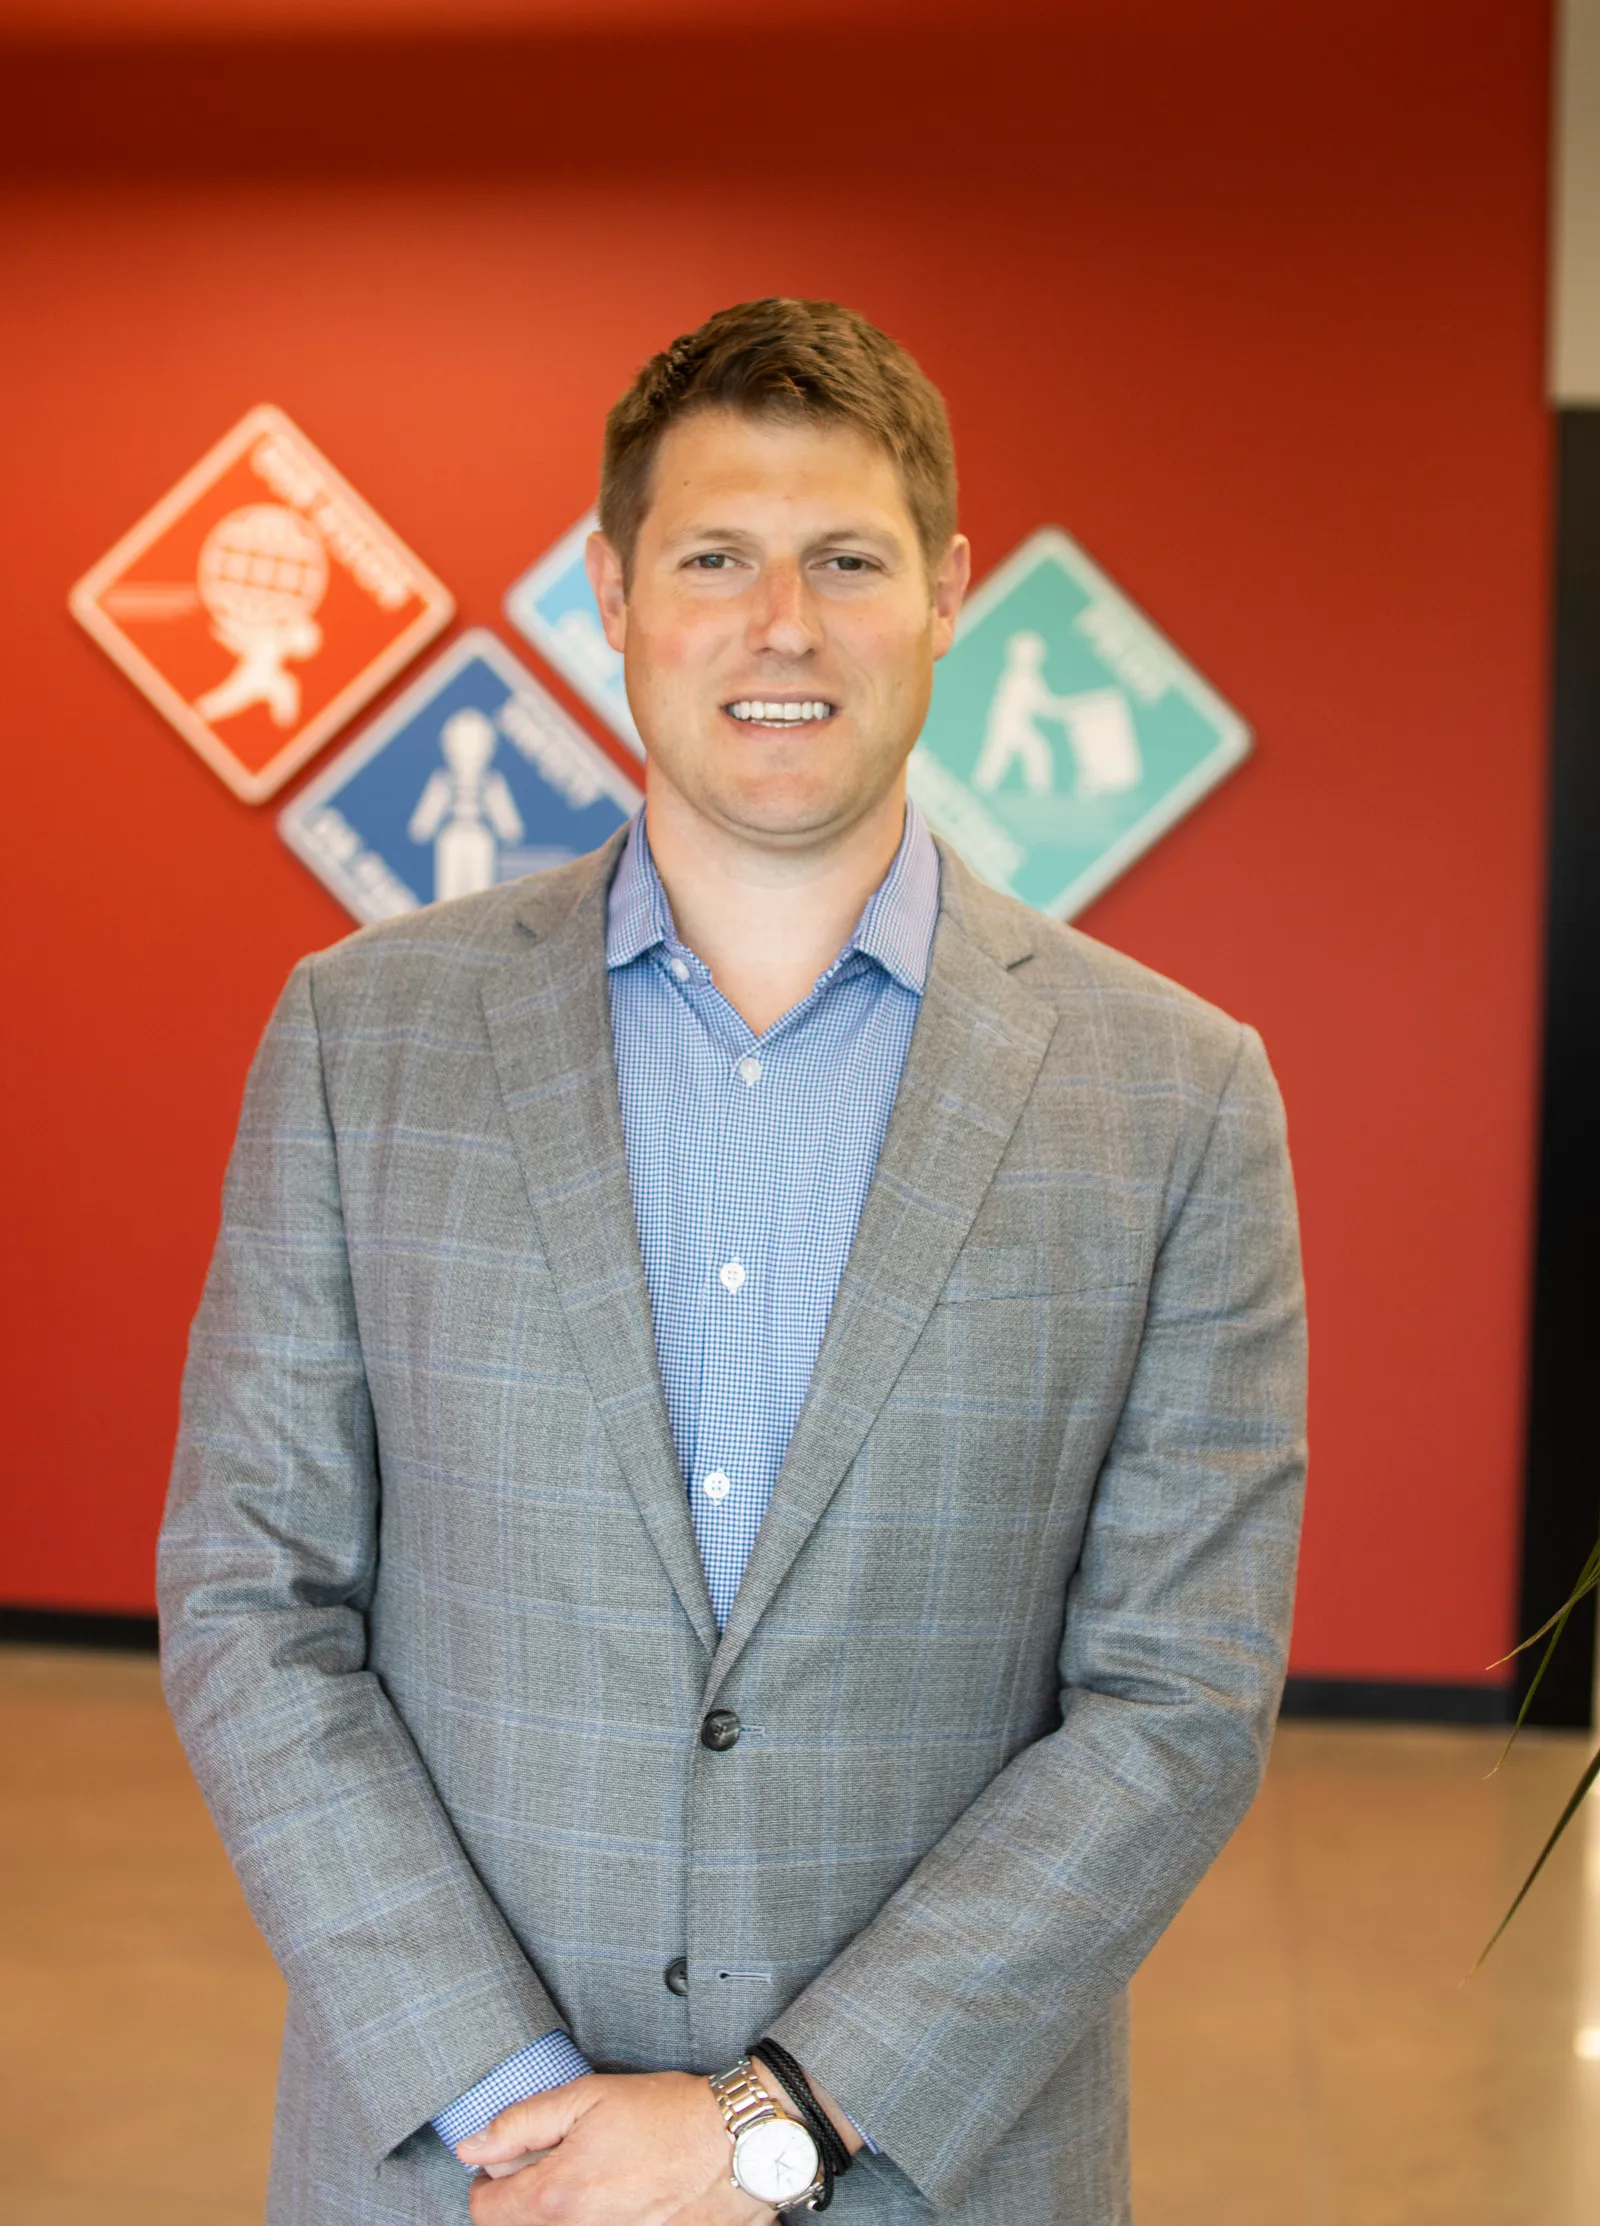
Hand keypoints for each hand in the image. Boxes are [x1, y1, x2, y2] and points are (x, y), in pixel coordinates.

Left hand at [457, 2069, 774, 2224]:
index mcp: (557, 2194)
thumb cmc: (669, 2115)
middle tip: (550, 2166)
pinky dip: (597, 2220)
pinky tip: (620, 2198)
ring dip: (561, 2213)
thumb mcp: (588, 2096)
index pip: (486, 2212)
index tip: (502, 2168)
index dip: (486, 2184)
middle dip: (523, 2201)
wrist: (737, 2145)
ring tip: (591, 2180)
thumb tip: (472, 2146)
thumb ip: (522, 2122)